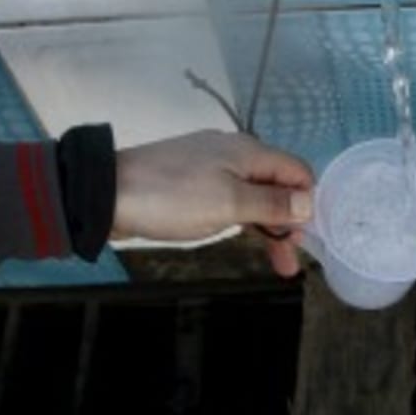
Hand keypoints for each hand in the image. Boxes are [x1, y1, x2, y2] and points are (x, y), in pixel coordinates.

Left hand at [113, 131, 314, 277]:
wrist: (107, 194)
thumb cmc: (170, 197)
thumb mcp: (229, 203)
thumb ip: (271, 203)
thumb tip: (308, 202)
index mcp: (248, 152)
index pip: (297, 172)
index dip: (308, 203)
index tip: (305, 238)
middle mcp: (233, 154)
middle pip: (276, 186)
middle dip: (288, 222)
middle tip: (290, 262)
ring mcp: (210, 167)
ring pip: (252, 195)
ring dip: (266, 226)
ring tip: (275, 262)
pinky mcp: (191, 182)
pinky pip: (229, 199)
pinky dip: (242, 219)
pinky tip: (241, 237)